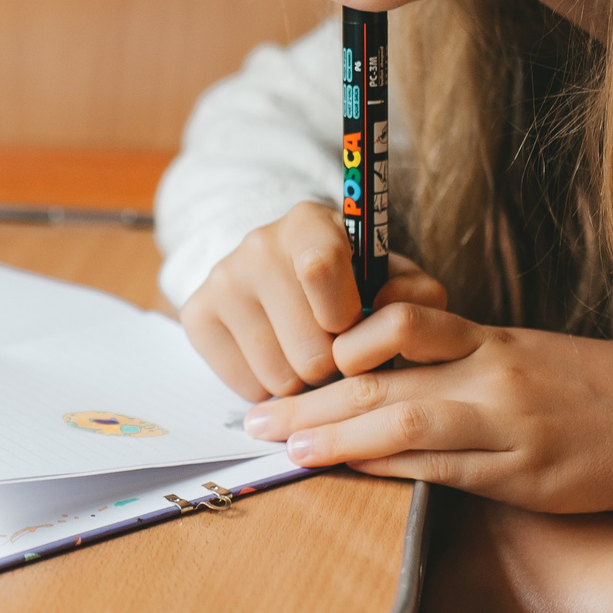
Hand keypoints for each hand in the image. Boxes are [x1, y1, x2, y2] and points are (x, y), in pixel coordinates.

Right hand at [181, 200, 445, 400]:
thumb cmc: (349, 279)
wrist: (279, 269)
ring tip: (306, 356)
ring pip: (278, 377)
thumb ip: (415, 294)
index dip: (343, 315)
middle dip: (332, 366)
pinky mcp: (196, 315)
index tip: (350, 325)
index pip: (320, 267)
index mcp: (309, 224)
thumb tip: (398, 319)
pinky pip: (245, 387)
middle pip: (308, 348)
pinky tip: (275, 360)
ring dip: (301, 382)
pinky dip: (266, 388)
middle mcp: (258, 245)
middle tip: (335, 351)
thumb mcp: (388, 275)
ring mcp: (222, 280)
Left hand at [239, 303, 612, 512]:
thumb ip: (449, 361)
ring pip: (404, 421)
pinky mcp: (524, 475)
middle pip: (380, 376)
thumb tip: (366, 378)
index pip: (395, 326)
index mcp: (485, 339)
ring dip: (336, 436)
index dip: (333, 344)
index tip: (285, 362)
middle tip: (253, 417)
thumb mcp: (516, 356)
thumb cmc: (582, 389)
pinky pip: (443, 470)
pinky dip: (389, 470)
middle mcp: (491, 374)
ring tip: (286, 448)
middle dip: (310, 399)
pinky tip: (352, 472)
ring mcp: (507, 425)